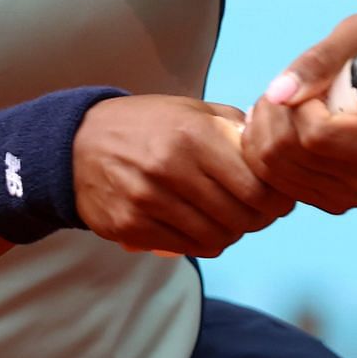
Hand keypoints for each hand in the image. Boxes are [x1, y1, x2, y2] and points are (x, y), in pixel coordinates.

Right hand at [71, 95, 294, 257]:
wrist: (77, 144)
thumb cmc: (145, 125)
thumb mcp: (190, 110)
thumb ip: (233, 128)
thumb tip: (276, 150)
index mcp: (192, 134)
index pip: (256, 185)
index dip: (276, 199)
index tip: (279, 200)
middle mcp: (170, 167)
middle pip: (240, 216)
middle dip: (258, 220)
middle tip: (259, 215)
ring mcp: (148, 200)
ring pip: (215, 237)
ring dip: (231, 234)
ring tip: (230, 222)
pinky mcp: (131, 226)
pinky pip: (186, 247)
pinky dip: (203, 243)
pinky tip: (202, 230)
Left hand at [241, 15, 356, 214]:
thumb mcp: (354, 37)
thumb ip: (318, 61)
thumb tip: (278, 93)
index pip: (316, 135)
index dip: (299, 105)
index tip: (313, 84)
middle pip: (287, 152)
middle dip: (273, 112)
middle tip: (285, 89)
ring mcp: (350, 197)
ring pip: (272, 167)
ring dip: (262, 127)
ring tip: (281, 104)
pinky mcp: (329, 202)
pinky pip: (271, 180)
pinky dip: (261, 148)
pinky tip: (278, 126)